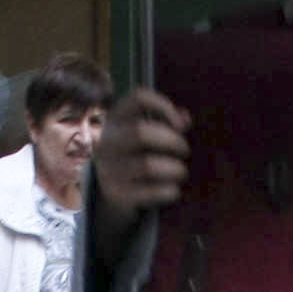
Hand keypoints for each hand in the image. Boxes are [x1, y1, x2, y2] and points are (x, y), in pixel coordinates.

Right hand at [91, 88, 192, 220]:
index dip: (164, 107)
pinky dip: (168, 191)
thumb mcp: (147, 131)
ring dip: (174, 168)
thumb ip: (167, 121)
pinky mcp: (116, 193)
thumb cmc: (138, 151)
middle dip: (172, 141)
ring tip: (181, 172)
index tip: (182, 125)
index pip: (139, 98)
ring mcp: (108, 168)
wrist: (111, 188)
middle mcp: (107, 141)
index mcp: (116, 118)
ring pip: (147, 165)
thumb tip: (185, 119)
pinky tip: (174, 190)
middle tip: (185, 151)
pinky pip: (150, 191)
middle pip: (141, 132)